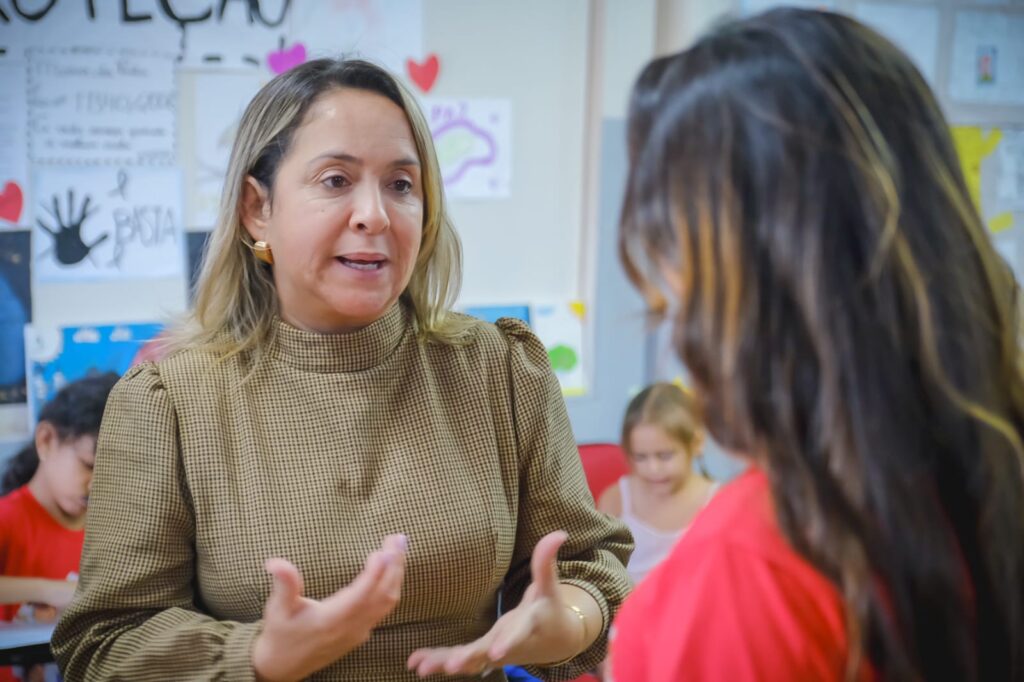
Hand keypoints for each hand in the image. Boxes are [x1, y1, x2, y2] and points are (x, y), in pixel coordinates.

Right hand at [252, 534, 406, 681]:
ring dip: (396, 574)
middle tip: (397, 538)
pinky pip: (385, 608)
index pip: (361, 596)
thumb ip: (283, 585)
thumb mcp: (277, 610)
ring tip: (398, 547)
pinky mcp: (361, 632)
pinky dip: (392, 585)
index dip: (375, 574)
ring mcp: (359, 631)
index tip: (384, 551)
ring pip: (388, 602)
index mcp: (331, 620)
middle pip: (382, 595)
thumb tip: (275, 563)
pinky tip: (392, 569)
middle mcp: (350, 627)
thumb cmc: (280, 634)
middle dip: (393, 566)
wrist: (283, 666)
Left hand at [406, 531, 588, 676]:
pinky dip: (439, 662)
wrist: (555, 640)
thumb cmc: (550, 608)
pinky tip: (415, 664)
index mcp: (527, 626)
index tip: (495, 654)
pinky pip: (460, 660)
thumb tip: (560, 532)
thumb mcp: (550, 586)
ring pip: (469, 661)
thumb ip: (546, 561)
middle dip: (468, 659)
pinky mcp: (482, 655)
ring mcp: (494, 653)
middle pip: (486, 654)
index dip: (507, 643)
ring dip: (445, 663)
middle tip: (451, 665)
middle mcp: (509, 645)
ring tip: (421, 668)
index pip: (517, 635)